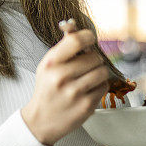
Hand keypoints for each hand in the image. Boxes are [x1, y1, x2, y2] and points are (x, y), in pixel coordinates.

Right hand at [21, 19, 108, 145]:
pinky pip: (104, 87)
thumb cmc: (46, 90)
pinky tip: (88, 90)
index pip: (76, 41)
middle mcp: (61, 77)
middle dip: (94, 59)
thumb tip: (73, 24)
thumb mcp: (47, 66)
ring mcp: (74, 92)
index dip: (88, 37)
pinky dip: (99, 86)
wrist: (41, 121)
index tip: (90, 39)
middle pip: (94, 57)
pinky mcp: (86, 106)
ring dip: (99, 72)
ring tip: (89, 77)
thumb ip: (63, 47)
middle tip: (87, 65)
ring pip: (102, 71)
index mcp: (51, 63)